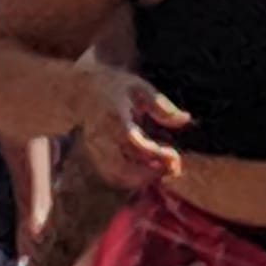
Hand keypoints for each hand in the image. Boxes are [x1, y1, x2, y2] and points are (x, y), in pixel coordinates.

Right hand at [73, 65, 188, 190]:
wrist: (80, 88)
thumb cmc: (114, 85)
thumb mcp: (140, 88)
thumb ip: (162, 106)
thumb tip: (185, 120)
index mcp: (114, 118)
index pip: (134, 143)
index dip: (155, 153)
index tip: (174, 156)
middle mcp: (101, 137)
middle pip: (120, 168)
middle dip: (148, 175)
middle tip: (172, 169)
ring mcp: (95, 149)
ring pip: (115, 175)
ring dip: (140, 179)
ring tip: (163, 171)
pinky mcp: (94, 156)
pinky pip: (111, 174)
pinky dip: (131, 179)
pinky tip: (149, 171)